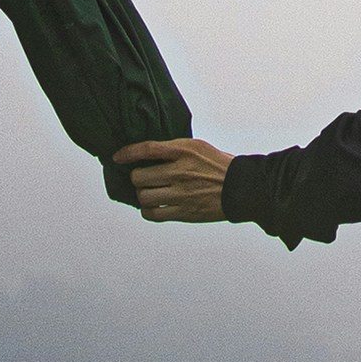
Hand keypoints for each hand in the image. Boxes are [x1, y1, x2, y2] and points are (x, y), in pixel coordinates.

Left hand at [115, 138, 233, 222]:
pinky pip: (154, 214)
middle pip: (139, 177)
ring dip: (142, 195)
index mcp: (184, 151)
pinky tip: (152, 208)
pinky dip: (148, 211)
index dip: (128, 153)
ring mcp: (181, 194)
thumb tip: (149, 153)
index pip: (147, 149)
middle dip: (137, 178)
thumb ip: (175, 149)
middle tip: (142, 179)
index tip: (118, 157)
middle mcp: (180, 172)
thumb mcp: (198, 147)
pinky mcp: (184, 212)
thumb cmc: (220, 165)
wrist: (242, 187)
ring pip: (144, 197)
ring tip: (148, 193)